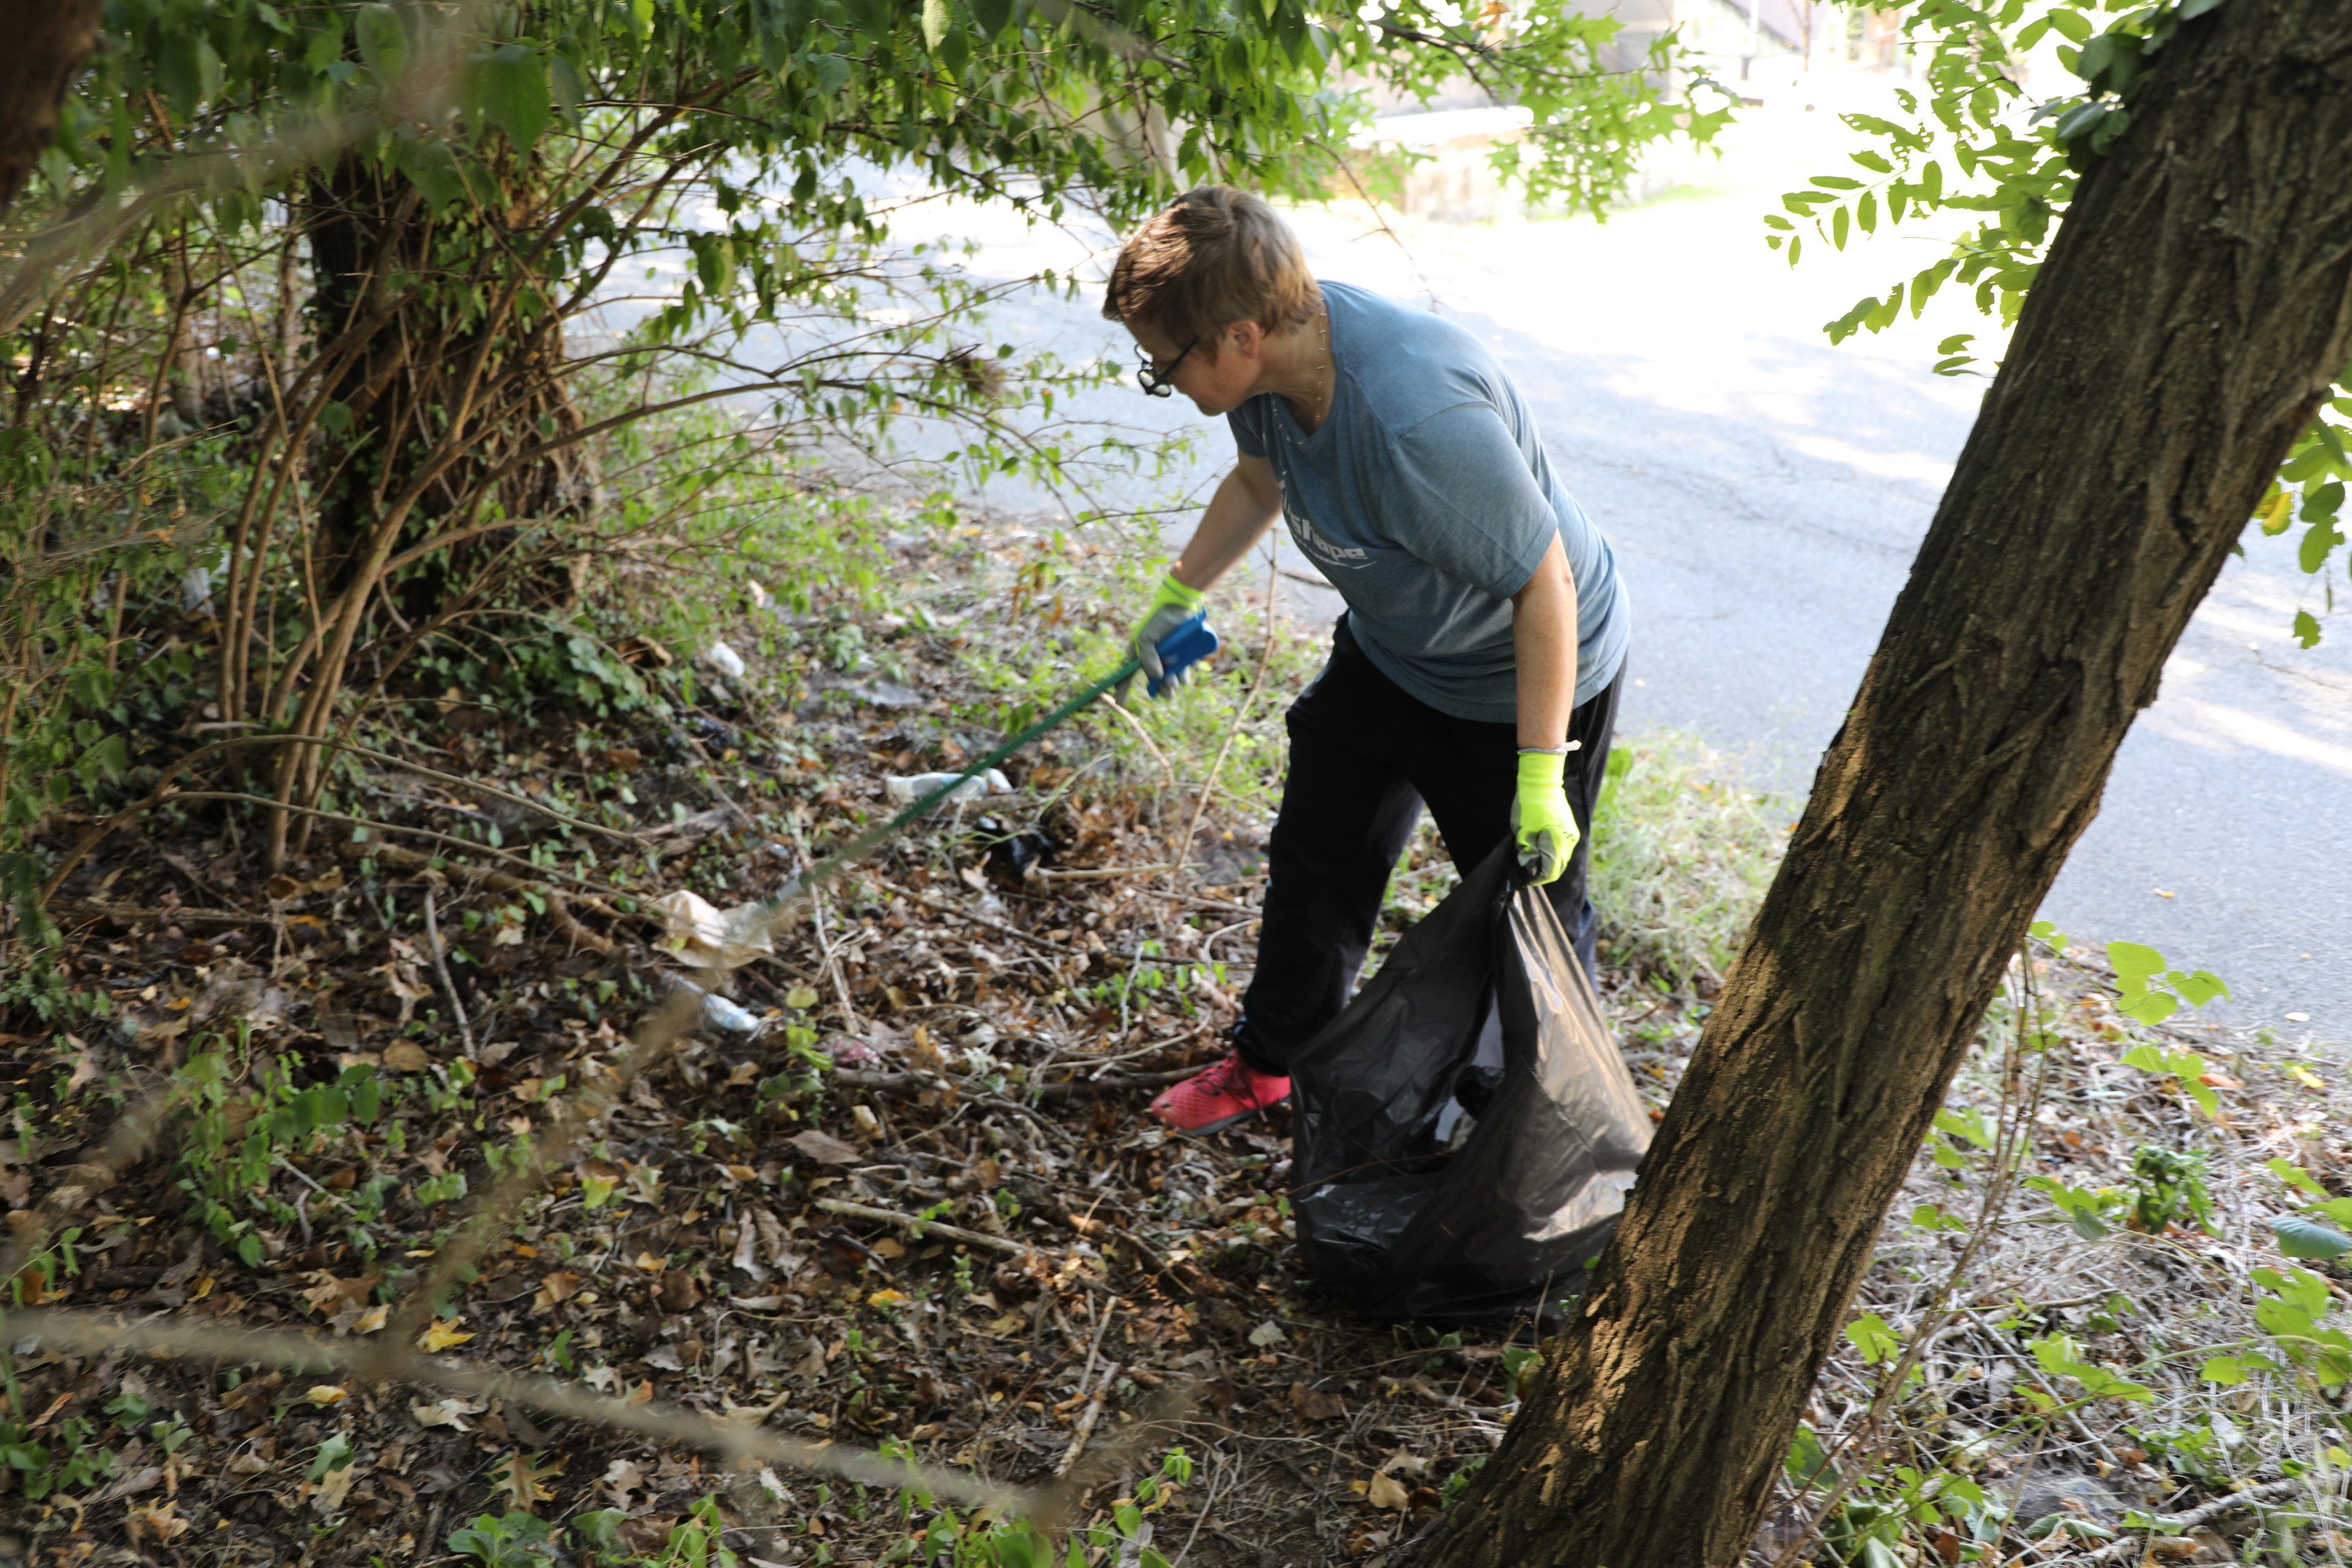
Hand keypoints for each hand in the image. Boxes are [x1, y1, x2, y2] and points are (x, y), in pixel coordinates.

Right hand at [1123, 572, 1206, 697]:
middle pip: (1155, 682)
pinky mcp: (1183, 658)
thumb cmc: (1159, 621)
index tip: (1119, 703)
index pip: (1127, 675)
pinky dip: (1184, 673)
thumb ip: (1147, 658)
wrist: (1181, 608)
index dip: (1122, 689)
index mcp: (1139, 654)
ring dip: (1174, 680)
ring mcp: (1169, 659)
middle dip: (1162, 688)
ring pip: (1171, 680)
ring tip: (1177, 673)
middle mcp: (1153, 659)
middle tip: (1169, 692)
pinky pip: (1184, 673)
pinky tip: (1185, 667)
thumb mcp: (1146, 639)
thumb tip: (1156, 677)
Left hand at [1511, 747, 1580, 885]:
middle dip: (1542, 872)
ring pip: (1561, 859)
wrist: (1541, 782)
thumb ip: (1527, 852)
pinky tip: (1539, 849)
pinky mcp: (1570, 829)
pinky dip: (1551, 854)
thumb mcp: (1522, 832)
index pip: (1550, 871)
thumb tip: (1529, 867)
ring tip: (1531, 858)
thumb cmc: (1528, 805)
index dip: (1536, 878)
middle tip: (1526, 870)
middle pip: (1557, 868)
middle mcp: (1569, 841)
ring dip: (1547, 863)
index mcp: (1558, 842)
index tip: (1525, 878)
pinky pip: (1562, 849)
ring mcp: (1572, 835)